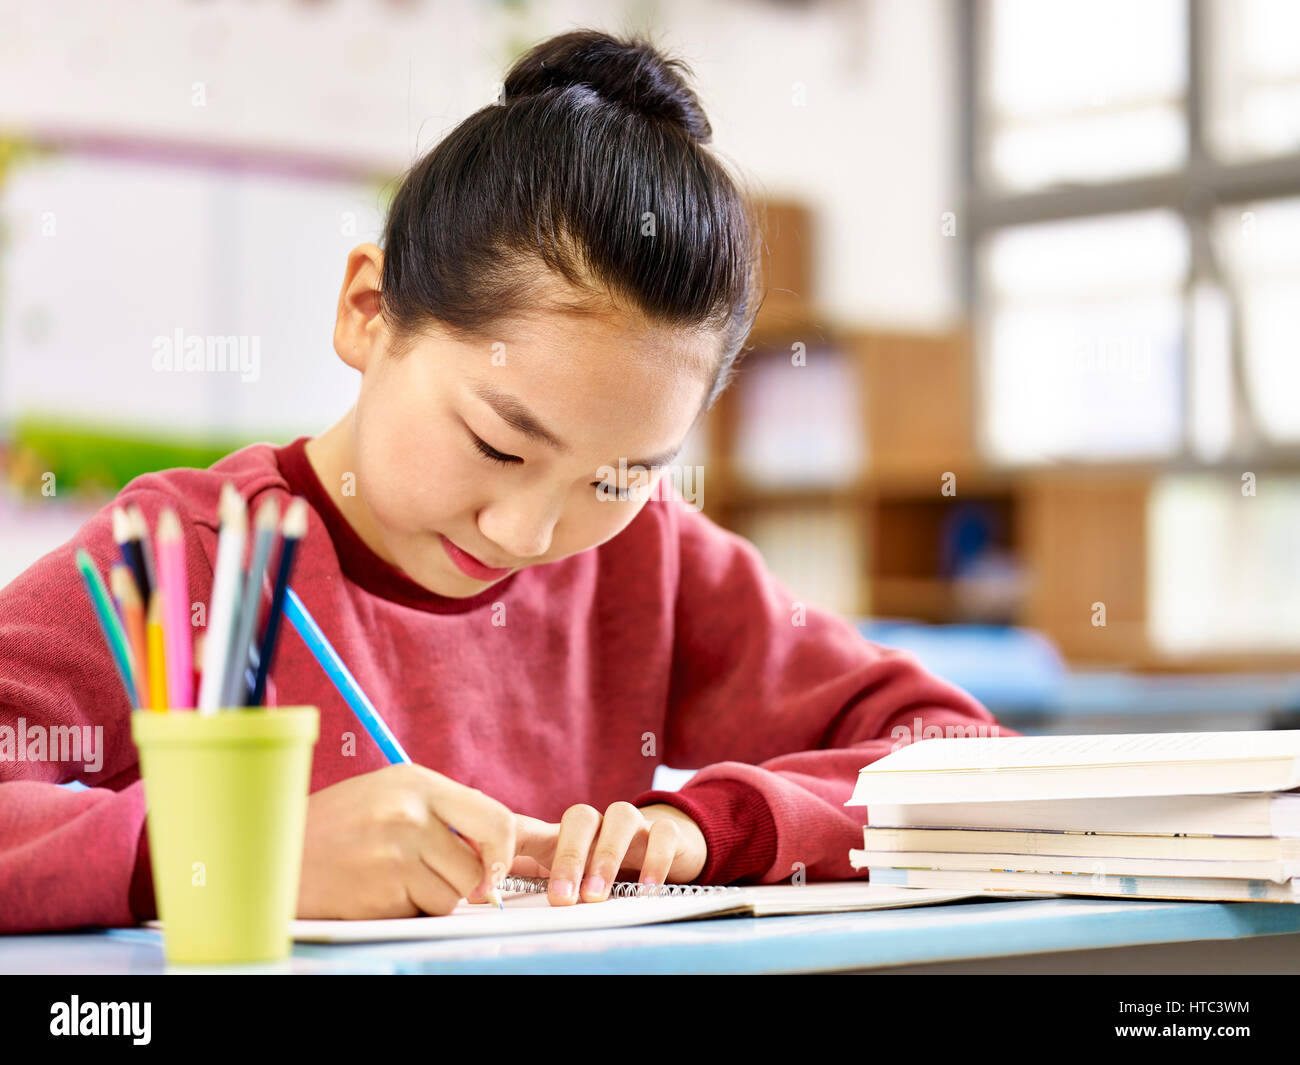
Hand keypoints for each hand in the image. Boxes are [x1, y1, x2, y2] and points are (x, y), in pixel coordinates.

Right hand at [297, 763, 514, 918]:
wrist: (266, 854)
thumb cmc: (331, 829)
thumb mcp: (386, 797)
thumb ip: (438, 813)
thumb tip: (494, 848)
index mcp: (415, 782)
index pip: (495, 818)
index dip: (502, 853)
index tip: (493, 871)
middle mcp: (410, 812)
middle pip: (477, 867)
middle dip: (464, 884)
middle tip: (431, 881)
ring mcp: (395, 852)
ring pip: (451, 896)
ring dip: (428, 899)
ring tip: (388, 880)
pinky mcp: (379, 891)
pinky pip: (420, 914)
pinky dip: (403, 912)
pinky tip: (371, 893)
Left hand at [507, 801, 708, 904]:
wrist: (665, 848)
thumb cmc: (602, 867)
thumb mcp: (564, 875)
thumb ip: (527, 880)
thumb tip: (478, 896)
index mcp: (561, 835)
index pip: (528, 826)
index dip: (509, 839)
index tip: (494, 867)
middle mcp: (597, 824)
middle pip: (579, 818)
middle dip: (569, 858)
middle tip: (561, 898)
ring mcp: (633, 825)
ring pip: (619, 817)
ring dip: (607, 857)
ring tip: (598, 896)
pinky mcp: (666, 832)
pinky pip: (662, 834)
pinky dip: (655, 860)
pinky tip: (646, 889)